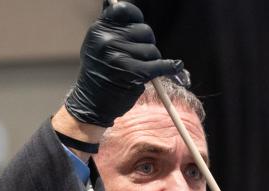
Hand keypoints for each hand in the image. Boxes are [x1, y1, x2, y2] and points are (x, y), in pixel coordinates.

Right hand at [65, 2, 183, 126]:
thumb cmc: (100, 73)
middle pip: (144, 31)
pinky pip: (159, 65)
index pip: (124, 10)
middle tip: (139, 56)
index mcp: (99, 29)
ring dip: (152, 60)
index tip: (139, 26)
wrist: (92, 103)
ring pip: (152, 50)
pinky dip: (169, 68)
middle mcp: (107, 40)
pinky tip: (175, 68)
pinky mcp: (132, 73)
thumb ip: (110, 27)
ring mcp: (119, 56)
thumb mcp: (98, 44)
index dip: (136, 17)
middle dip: (147, 43)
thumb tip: (114, 1)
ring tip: (139, 70)